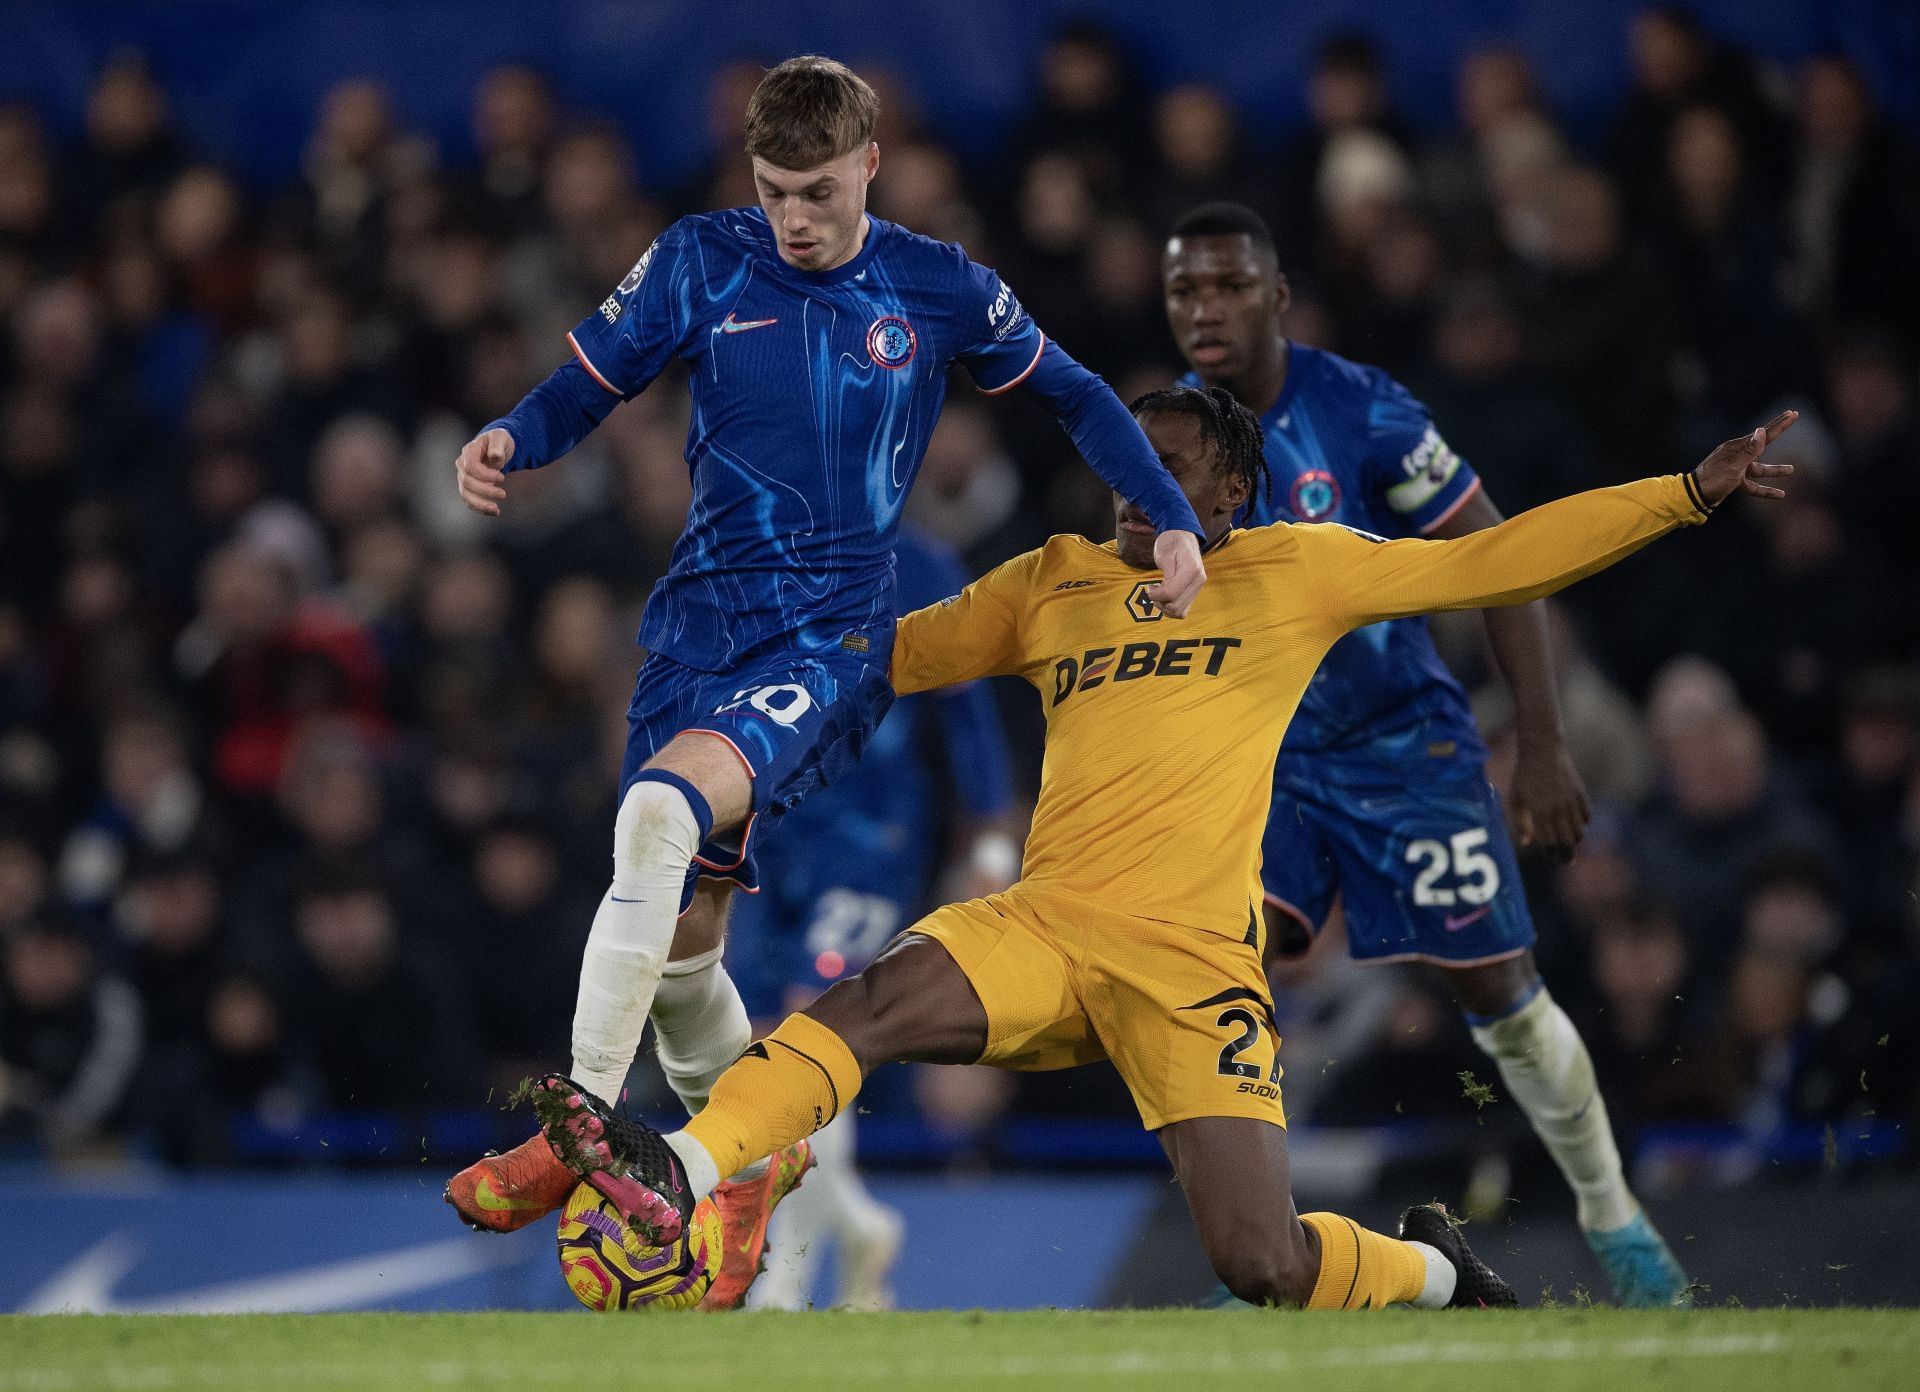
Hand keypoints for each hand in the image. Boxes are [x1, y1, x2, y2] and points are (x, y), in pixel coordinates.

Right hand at [455, 428, 514, 515]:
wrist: (496, 447)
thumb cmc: (499, 441)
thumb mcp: (501, 437)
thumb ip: (497, 445)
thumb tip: (494, 456)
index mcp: (470, 451)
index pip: (471, 467)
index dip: (485, 475)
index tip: (502, 478)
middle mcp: (463, 465)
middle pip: (467, 482)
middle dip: (485, 491)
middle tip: (503, 495)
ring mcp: (464, 477)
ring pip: (465, 494)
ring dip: (480, 504)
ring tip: (496, 510)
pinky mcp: (469, 488)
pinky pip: (470, 501)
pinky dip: (481, 508)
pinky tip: (494, 512)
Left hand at [1148, 530, 1205, 617]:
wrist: (1182, 537)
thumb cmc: (1171, 543)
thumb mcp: (1165, 556)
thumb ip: (1167, 575)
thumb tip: (1166, 594)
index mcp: (1192, 570)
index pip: (1171, 593)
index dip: (1156, 594)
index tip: (1149, 586)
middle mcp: (1199, 581)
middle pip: (1175, 605)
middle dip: (1159, 601)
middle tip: (1153, 588)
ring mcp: (1198, 588)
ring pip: (1179, 612)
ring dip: (1164, 606)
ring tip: (1159, 592)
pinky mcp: (1194, 592)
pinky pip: (1183, 610)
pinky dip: (1171, 607)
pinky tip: (1165, 595)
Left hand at [1508, 741, 1589, 860]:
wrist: (1543, 751)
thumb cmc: (1524, 776)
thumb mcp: (1516, 799)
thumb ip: (1520, 823)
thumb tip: (1527, 843)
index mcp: (1540, 813)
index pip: (1549, 843)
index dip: (1550, 852)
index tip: (1550, 854)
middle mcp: (1558, 810)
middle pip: (1567, 841)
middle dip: (1567, 853)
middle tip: (1566, 860)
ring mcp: (1571, 803)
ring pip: (1580, 831)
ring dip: (1576, 840)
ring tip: (1571, 844)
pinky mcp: (1581, 794)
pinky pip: (1587, 816)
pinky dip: (1584, 824)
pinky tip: (1578, 826)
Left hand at [1692, 410, 1795, 506]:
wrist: (1693, 498)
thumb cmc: (1713, 480)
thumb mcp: (1734, 466)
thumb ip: (1750, 451)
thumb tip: (1762, 430)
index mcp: (1737, 448)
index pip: (1763, 434)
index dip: (1779, 424)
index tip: (1793, 413)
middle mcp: (1737, 455)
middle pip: (1763, 444)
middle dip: (1778, 431)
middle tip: (1792, 416)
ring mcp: (1735, 469)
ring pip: (1760, 469)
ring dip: (1775, 470)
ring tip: (1792, 469)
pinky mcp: (1733, 482)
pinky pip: (1753, 485)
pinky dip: (1766, 490)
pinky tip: (1779, 494)